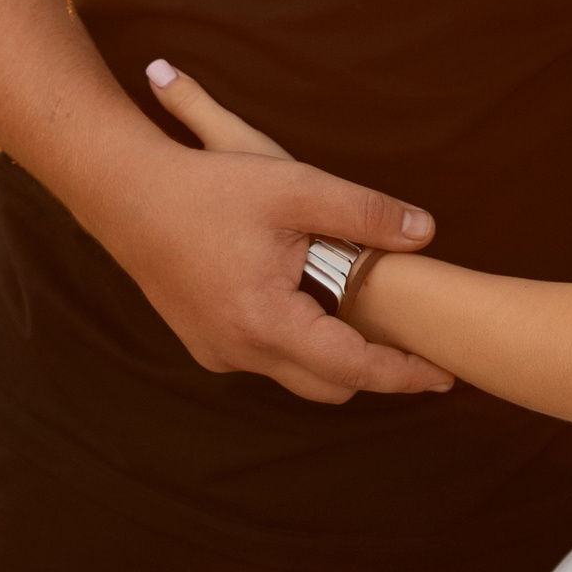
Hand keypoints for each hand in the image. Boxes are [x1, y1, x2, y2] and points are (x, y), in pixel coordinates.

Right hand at [97, 60, 452, 403]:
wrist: (125, 193)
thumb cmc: (210, 187)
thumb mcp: (296, 187)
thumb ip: (365, 211)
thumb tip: (426, 232)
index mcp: (265, 322)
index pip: (353, 368)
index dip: (404, 374)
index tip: (446, 375)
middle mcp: (238, 351)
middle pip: (328, 385)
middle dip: (373, 370)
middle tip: (414, 348)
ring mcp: (216, 351)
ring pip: (294, 373)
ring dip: (331, 354)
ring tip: (366, 319)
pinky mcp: (201, 341)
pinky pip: (264, 357)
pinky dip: (295, 342)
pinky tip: (308, 303)